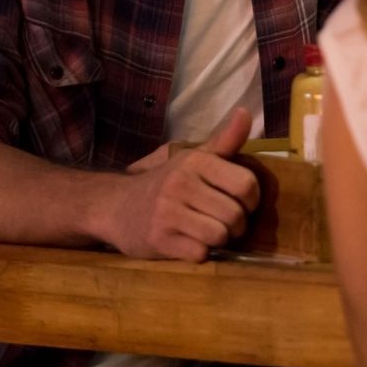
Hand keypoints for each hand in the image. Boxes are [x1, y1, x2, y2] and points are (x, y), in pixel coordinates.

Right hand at [102, 107, 259, 261]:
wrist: (115, 206)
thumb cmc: (165, 183)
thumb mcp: (194, 158)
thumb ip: (224, 141)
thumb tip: (246, 112)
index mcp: (195, 161)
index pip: (246, 184)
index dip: (251, 200)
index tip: (242, 204)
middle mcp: (180, 183)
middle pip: (235, 215)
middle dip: (237, 225)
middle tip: (224, 223)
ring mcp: (167, 212)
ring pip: (219, 235)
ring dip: (219, 240)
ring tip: (209, 233)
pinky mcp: (158, 239)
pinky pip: (200, 254)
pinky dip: (200, 253)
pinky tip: (189, 242)